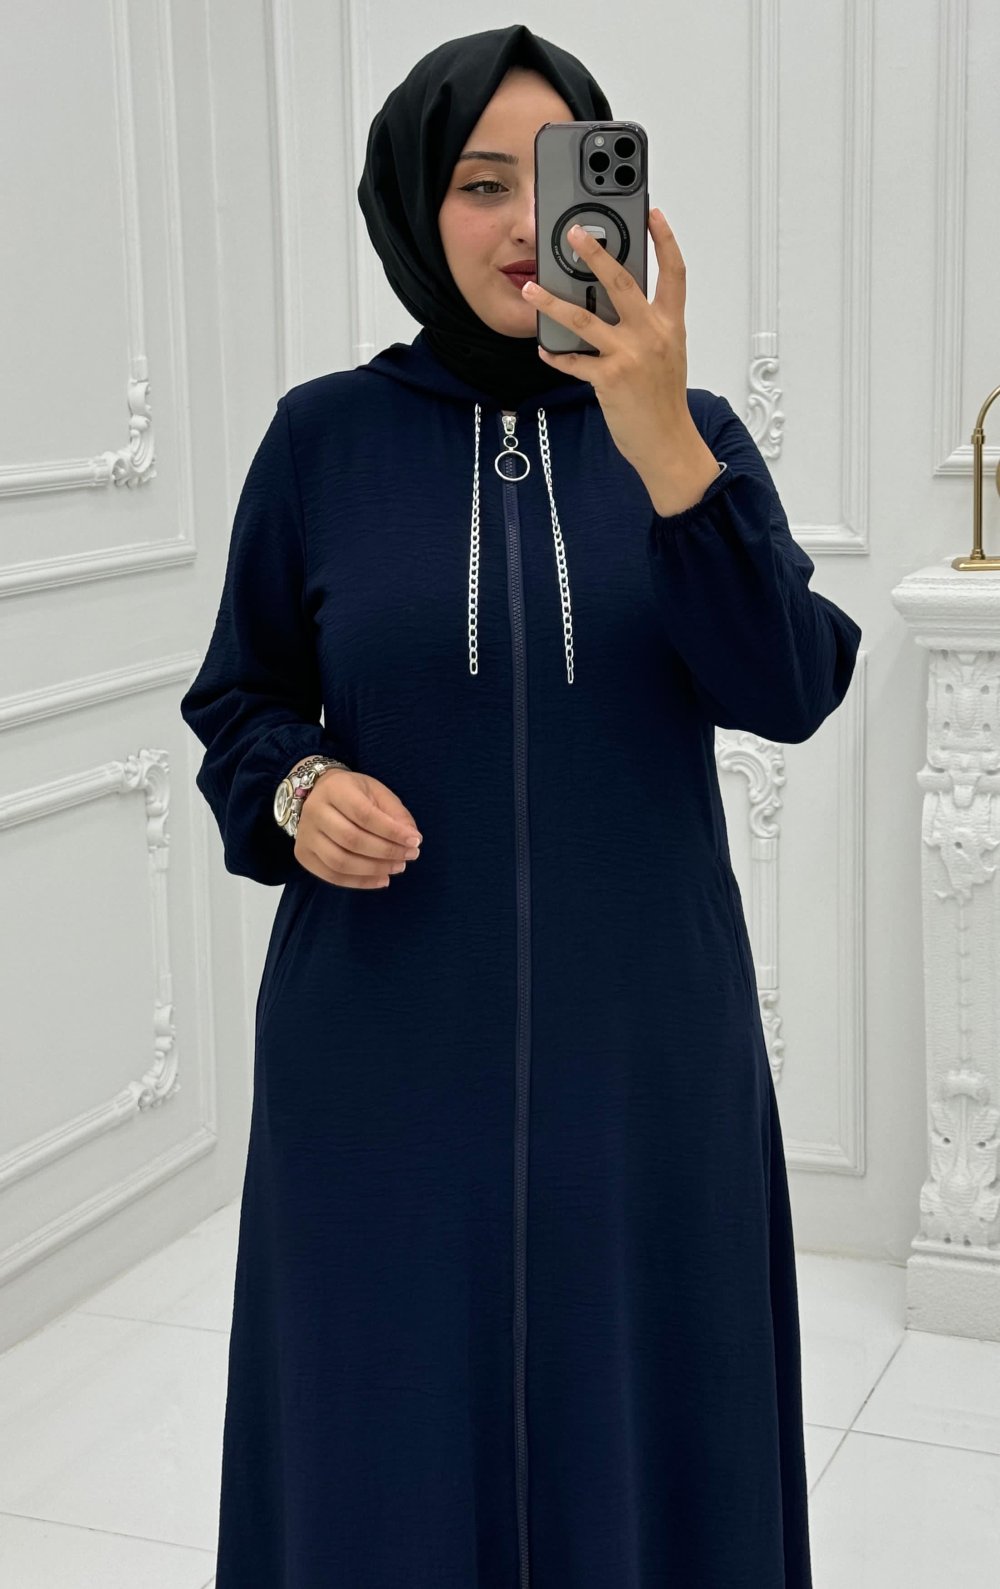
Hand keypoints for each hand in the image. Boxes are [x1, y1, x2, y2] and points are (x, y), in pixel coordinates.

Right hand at [295, 768, 421, 889]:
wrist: (316, 794)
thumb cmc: (353, 793)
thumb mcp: (376, 792)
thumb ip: (395, 813)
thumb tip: (412, 838)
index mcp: (334, 789)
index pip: (364, 814)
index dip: (391, 831)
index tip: (415, 841)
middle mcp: (314, 811)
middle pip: (352, 840)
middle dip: (386, 852)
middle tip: (409, 856)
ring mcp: (305, 835)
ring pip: (340, 861)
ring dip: (374, 870)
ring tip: (397, 868)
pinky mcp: (303, 855)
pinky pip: (332, 876)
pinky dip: (360, 882)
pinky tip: (381, 880)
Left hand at [522, 210, 714, 489]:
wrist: (667, 442)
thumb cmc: (665, 402)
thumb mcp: (668, 355)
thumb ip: (650, 326)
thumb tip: (620, 305)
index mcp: (670, 325)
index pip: (673, 273)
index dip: (664, 240)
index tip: (652, 214)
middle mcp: (651, 334)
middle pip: (621, 282)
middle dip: (595, 252)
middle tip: (574, 233)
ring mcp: (630, 355)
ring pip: (584, 318)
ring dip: (552, 302)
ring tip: (531, 289)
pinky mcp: (609, 378)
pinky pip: (574, 361)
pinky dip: (556, 355)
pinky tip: (543, 348)